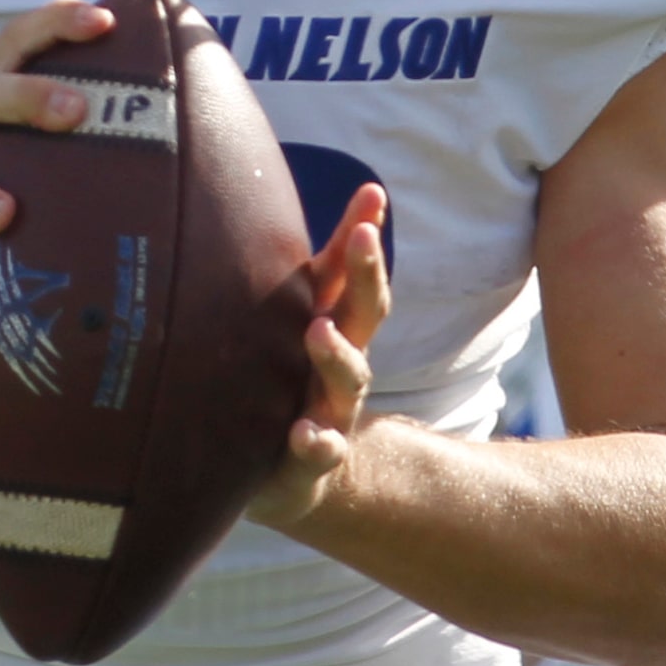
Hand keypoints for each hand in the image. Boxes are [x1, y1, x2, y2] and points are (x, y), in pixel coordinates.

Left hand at [247, 182, 389, 530]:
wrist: (295, 474)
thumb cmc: (294, 377)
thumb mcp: (309, 319)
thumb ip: (330, 265)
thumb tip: (360, 191)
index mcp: (337, 324)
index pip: (358, 274)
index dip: (365, 236)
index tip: (372, 195)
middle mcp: (342, 363)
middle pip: (364, 315)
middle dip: (368, 274)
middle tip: (362, 237)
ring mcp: (331, 409)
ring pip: (348, 379)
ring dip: (337, 353)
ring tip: (319, 329)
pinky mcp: (311, 458)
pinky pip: (320, 450)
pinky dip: (316, 442)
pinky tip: (305, 434)